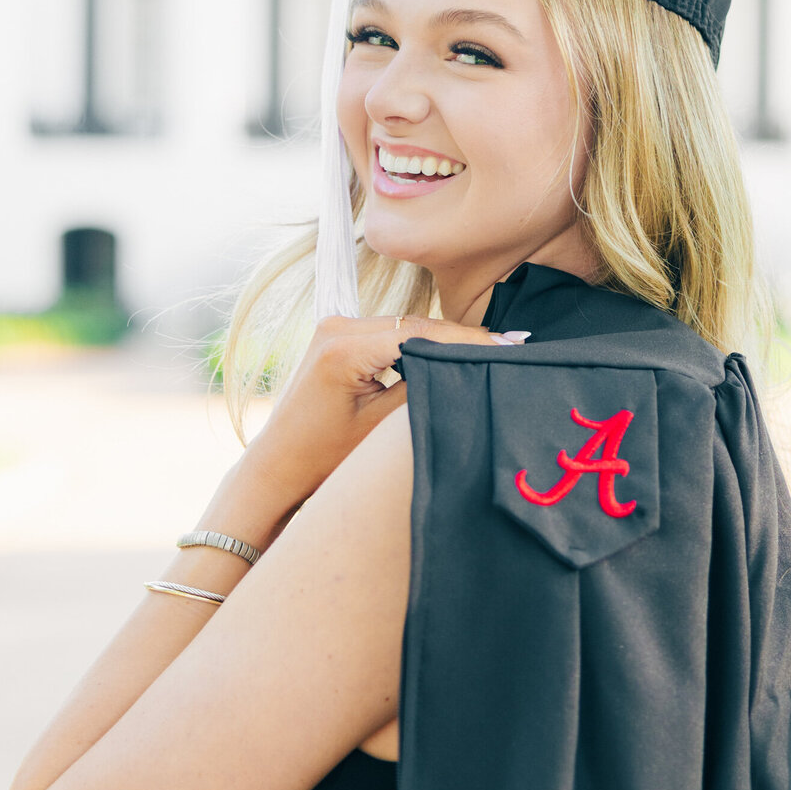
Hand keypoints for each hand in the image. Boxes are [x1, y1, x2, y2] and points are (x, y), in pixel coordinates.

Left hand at [243, 313, 517, 515]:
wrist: (278, 465)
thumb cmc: (324, 457)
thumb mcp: (380, 425)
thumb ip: (421, 387)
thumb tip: (465, 367)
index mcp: (343, 347)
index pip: (422, 334)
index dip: (469, 341)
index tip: (509, 346)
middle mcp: (337, 325)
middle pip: (416, 324)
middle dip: (462, 337)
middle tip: (511, 345)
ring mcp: (335, 326)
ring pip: (406, 325)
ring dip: (444, 337)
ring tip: (490, 349)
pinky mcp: (338, 335)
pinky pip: (390, 332)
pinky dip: (421, 341)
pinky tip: (452, 350)